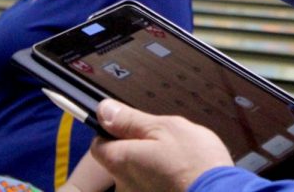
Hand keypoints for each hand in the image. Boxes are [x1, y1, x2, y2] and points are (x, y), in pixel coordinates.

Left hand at [90, 99, 234, 191]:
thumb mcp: (165, 127)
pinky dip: (162, 180)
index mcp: (121, 160)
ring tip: (178, 160)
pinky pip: (151, 186)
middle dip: (138, 148)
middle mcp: (124, 185)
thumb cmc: (195, 163)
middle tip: (165, 142)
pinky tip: (181, 176)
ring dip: (152, 166)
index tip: (132, 126)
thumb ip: (131, 120)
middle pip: (120, 160)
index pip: (98, 144)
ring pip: (139, 174)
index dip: (113, 131)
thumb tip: (105, 110)